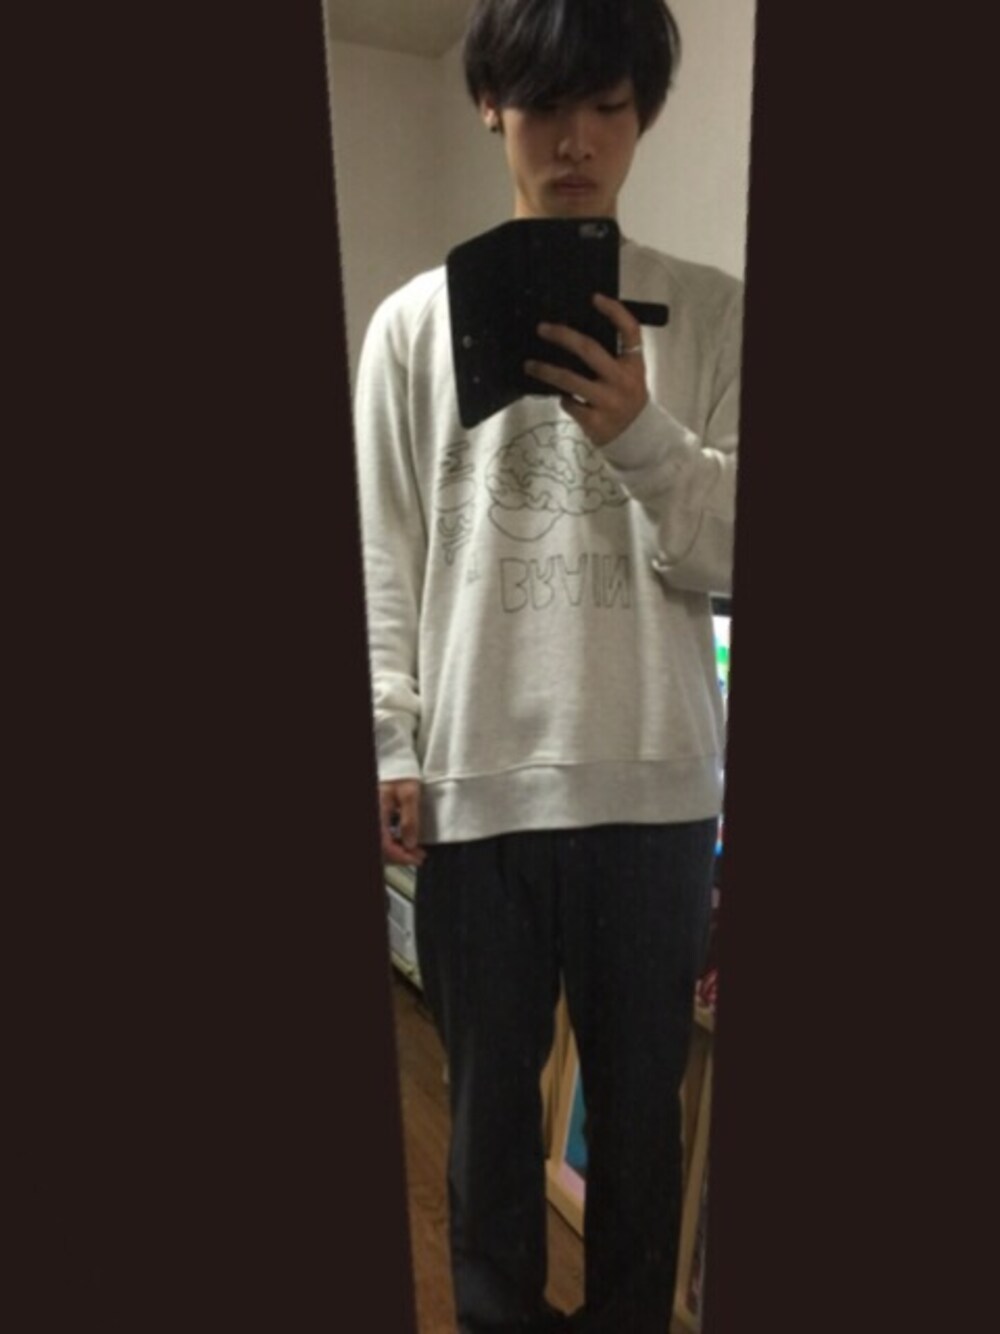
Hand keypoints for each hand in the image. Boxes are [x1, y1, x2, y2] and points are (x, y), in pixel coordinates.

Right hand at [379, 779, 425, 867]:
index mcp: (378, 814)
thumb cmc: (400, 775)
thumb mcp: (410, 794)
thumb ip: (410, 819)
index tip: (415, 858)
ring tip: (415, 852)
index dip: (401, 856)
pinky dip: (394, 844)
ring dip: (398, 852)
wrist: (395, 764)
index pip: (385, 845)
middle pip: (382, 848)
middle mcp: (374, 818)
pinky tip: (405, 842)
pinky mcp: (378, 818)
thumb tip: (411, 842)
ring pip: (382, 845)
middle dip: (401, 856)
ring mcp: (376, 819)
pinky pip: (383, 837)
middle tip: (418, 857)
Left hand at [523, 293, 648, 446]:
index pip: (630, 331)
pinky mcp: (595, 421)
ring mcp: (608, 402)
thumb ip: (611, 359)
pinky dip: (563, 399)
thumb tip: (573, 339)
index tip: (594, 298)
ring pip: (569, 380)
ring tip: (530, 365)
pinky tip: (562, 397)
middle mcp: (623, 381)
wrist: (636, 437)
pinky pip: (569, 403)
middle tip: (543, 329)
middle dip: (562, 336)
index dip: (614, 311)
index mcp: (633, 364)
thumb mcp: (629, 376)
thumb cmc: (626, 399)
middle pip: (589, 349)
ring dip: (546, 370)